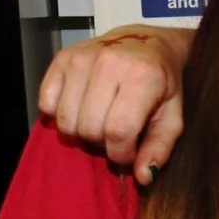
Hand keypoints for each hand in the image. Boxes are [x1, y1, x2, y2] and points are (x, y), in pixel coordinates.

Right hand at [38, 27, 188, 181]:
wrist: (147, 41)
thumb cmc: (162, 83)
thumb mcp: (172, 116)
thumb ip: (159, 148)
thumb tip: (142, 177)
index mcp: (142, 77)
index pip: (118, 131)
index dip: (121, 153)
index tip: (128, 151)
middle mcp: (109, 63)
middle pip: (88, 128)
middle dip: (101, 142)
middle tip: (114, 133)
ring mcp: (81, 58)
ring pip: (65, 120)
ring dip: (80, 131)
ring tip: (98, 120)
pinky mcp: (61, 58)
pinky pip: (46, 103)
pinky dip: (58, 114)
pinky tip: (79, 108)